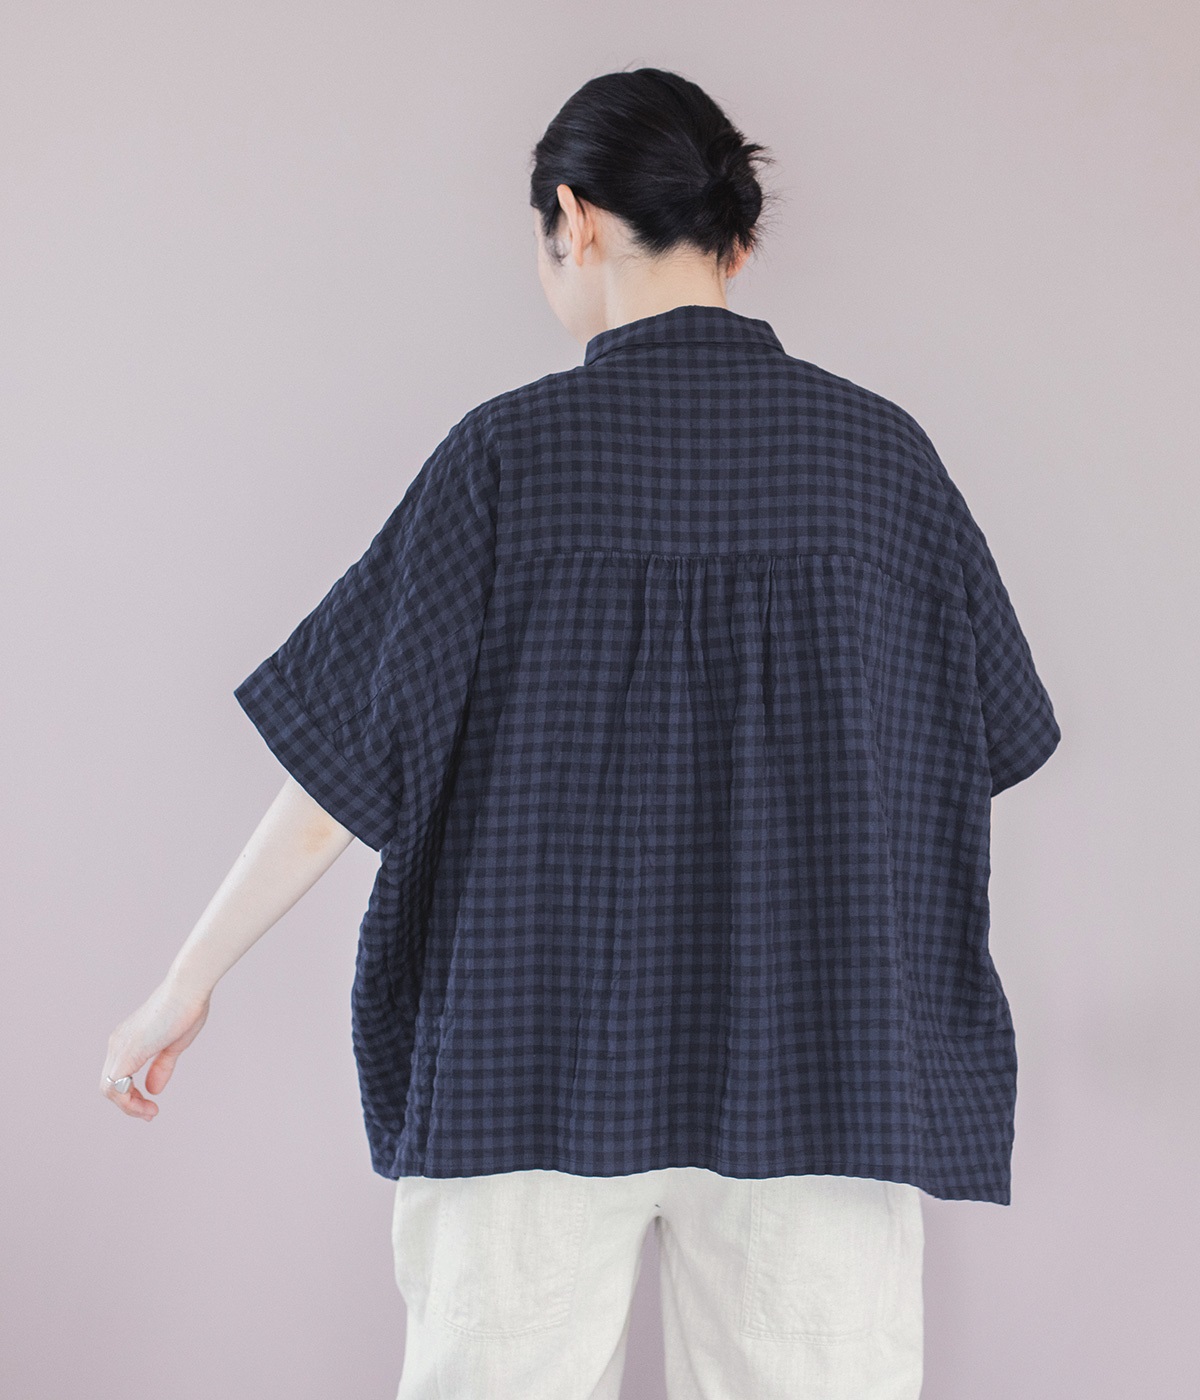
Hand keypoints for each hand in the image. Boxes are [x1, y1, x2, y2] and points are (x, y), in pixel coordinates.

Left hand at [100, 979, 212, 1119]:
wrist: (189, 989)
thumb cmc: (186, 1009)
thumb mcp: (173, 1045)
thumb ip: (161, 1067)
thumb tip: (152, 1089)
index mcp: (127, 1040)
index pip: (118, 1077)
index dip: (131, 1097)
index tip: (152, 1106)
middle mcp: (117, 1043)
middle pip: (110, 1085)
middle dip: (129, 1105)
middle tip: (151, 1114)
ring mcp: (120, 1046)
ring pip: (108, 1089)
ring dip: (128, 1107)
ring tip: (149, 1113)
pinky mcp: (128, 1051)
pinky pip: (115, 1086)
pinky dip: (127, 1102)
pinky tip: (146, 1106)